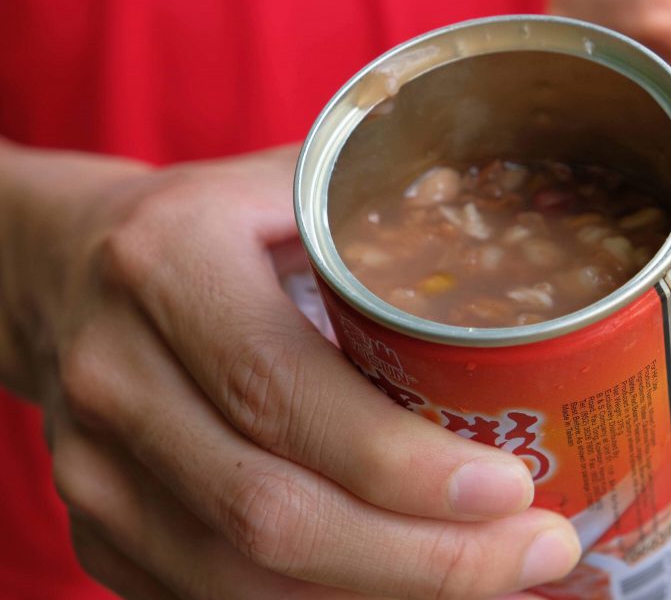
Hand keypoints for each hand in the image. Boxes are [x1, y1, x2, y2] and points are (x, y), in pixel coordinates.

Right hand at [0, 144, 579, 598]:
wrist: (59, 269)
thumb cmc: (200, 225)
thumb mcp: (279, 187)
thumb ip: (384, 214)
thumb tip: (521, 256)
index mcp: (171, 268)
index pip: (287, 394)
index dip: (404, 465)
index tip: (513, 488)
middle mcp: (118, 377)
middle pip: (274, 516)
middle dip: (425, 560)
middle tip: (538, 549)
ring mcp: (95, 468)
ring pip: (246, 580)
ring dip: (384, 594)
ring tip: (492, 573)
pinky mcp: (98, 527)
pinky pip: (215, 599)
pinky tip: (401, 583)